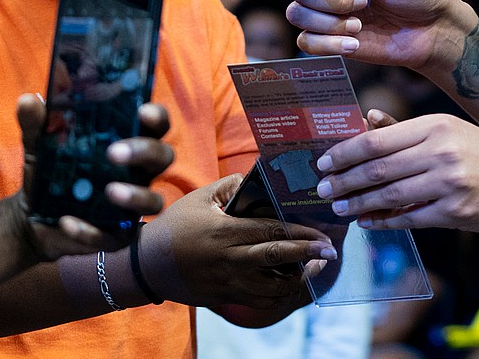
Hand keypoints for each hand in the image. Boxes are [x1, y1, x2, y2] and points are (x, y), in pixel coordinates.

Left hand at [17, 93, 172, 257]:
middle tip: (114, 152)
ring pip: (153, 201)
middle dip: (144, 152)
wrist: (29, 217)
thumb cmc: (49, 172)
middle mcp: (138, 173)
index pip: (155, 125)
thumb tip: (28, 100)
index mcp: (128, 142)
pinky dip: (92, 231)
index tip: (142, 111)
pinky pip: (115, 236)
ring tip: (109, 191)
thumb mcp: (39, 144)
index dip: (156, 117)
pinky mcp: (117, 235)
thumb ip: (37, 123)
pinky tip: (67, 222)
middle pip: (162, 157)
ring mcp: (132, 206)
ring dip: (135, 195)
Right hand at [136, 173, 336, 314]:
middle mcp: (228, 259)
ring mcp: (227, 282)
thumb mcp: (200, 198)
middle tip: (331, 252)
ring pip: (271, 288)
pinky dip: (280, 297)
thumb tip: (261, 176)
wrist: (147, 265)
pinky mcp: (225, 297)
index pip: (270, 231)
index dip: (300, 233)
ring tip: (315, 267)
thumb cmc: (175, 225)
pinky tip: (292, 284)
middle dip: (308, 256)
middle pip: (276, 258)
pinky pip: (259, 303)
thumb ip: (232, 186)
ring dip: (298, 279)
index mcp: (224, 232)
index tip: (323, 234)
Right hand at [288, 0, 469, 75]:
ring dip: (326, 23)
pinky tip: (353, 44)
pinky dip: (326, 45)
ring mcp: (331, 16)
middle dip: (327, 0)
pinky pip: (307, 43)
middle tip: (362, 4)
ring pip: (298, 15)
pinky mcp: (334, 41)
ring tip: (358, 27)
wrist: (434, 32)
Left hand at [313, 114, 478, 233]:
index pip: (378, 139)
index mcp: (436, 126)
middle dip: (344, 180)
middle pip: (378, 167)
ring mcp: (450, 182)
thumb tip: (367, 121)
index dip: (345, 152)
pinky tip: (369, 222)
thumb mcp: (450, 131)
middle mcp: (441, 150)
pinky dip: (385, 220)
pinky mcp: (458, 211)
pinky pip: (410, 217)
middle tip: (322, 188)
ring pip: (390, 194)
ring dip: (359, 203)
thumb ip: (408, 131)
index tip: (323, 161)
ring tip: (339, 207)